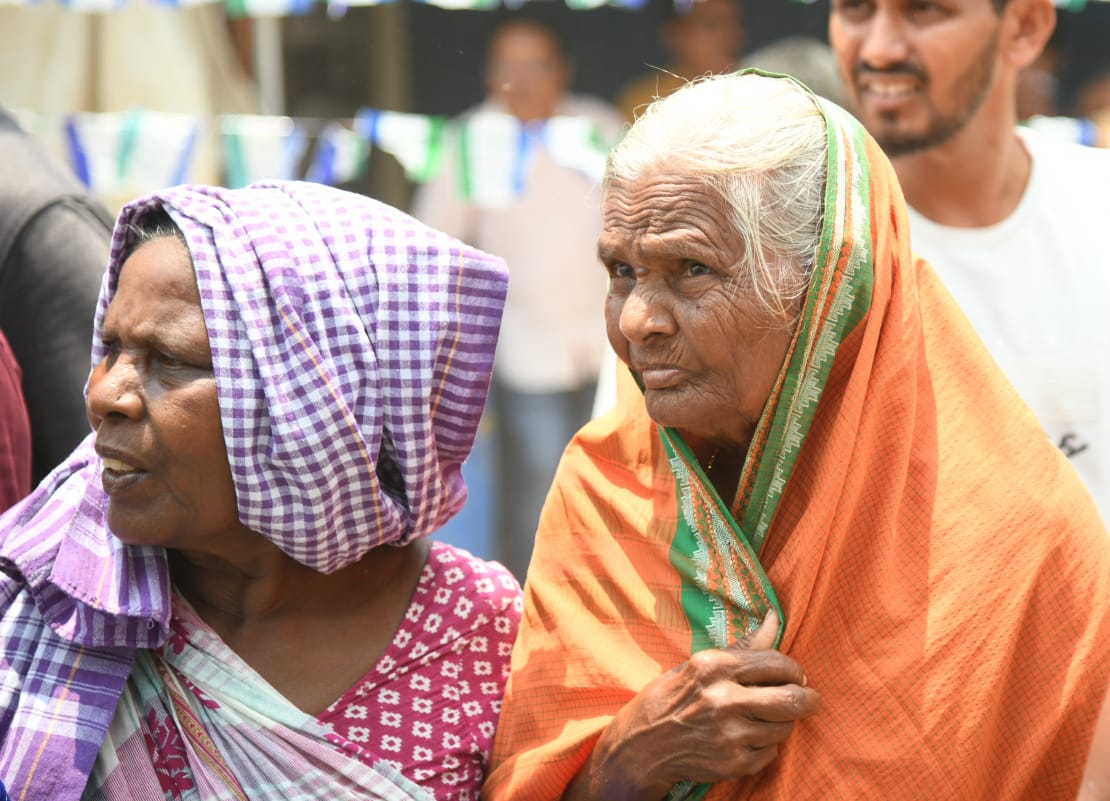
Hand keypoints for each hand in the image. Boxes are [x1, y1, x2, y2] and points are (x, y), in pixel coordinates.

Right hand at [563, 609, 818, 800]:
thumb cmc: (671, 698)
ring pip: (784, 728)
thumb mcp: (699, 665)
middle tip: (808, 699)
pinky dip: (765, 747)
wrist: (640, 746)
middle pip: (792, 699)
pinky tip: (746, 738)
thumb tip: (774, 619)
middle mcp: (722, 699)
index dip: (794, 670)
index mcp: (713, 667)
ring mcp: (728, 734)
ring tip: (764, 718)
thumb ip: (743, 648)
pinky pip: (770, 753)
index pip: (777, 663)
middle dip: (807, 699)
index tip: (796, 675)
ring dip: (781, 723)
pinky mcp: (732, 763)